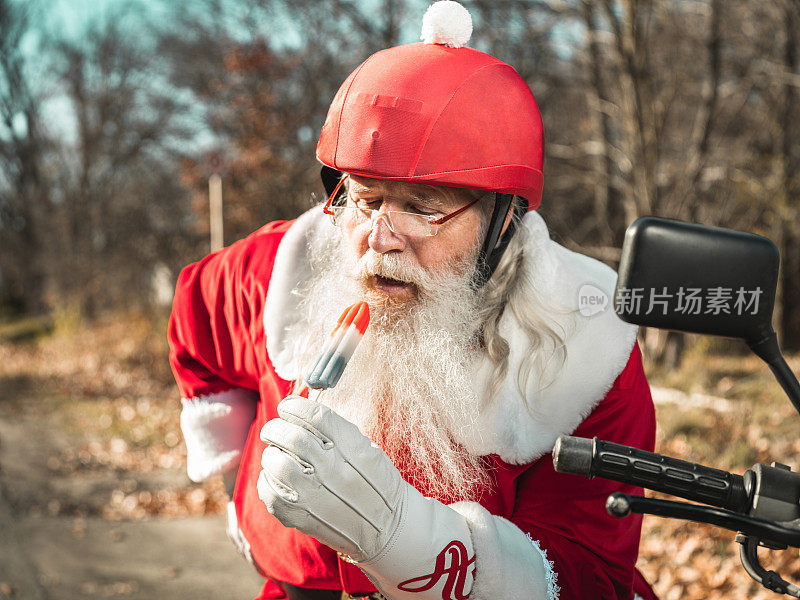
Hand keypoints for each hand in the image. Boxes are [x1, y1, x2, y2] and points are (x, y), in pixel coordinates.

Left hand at [257, 395, 404, 559]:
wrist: (389, 528)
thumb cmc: (377, 483)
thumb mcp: (368, 449)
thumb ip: (337, 431)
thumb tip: (300, 411)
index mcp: (353, 448)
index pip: (314, 416)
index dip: (294, 406)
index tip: (287, 407)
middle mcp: (334, 470)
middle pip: (292, 437)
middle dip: (275, 428)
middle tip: (273, 429)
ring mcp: (316, 496)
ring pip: (276, 463)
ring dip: (271, 455)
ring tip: (276, 456)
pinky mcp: (302, 518)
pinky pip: (270, 493)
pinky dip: (266, 481)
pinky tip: (274, 478)